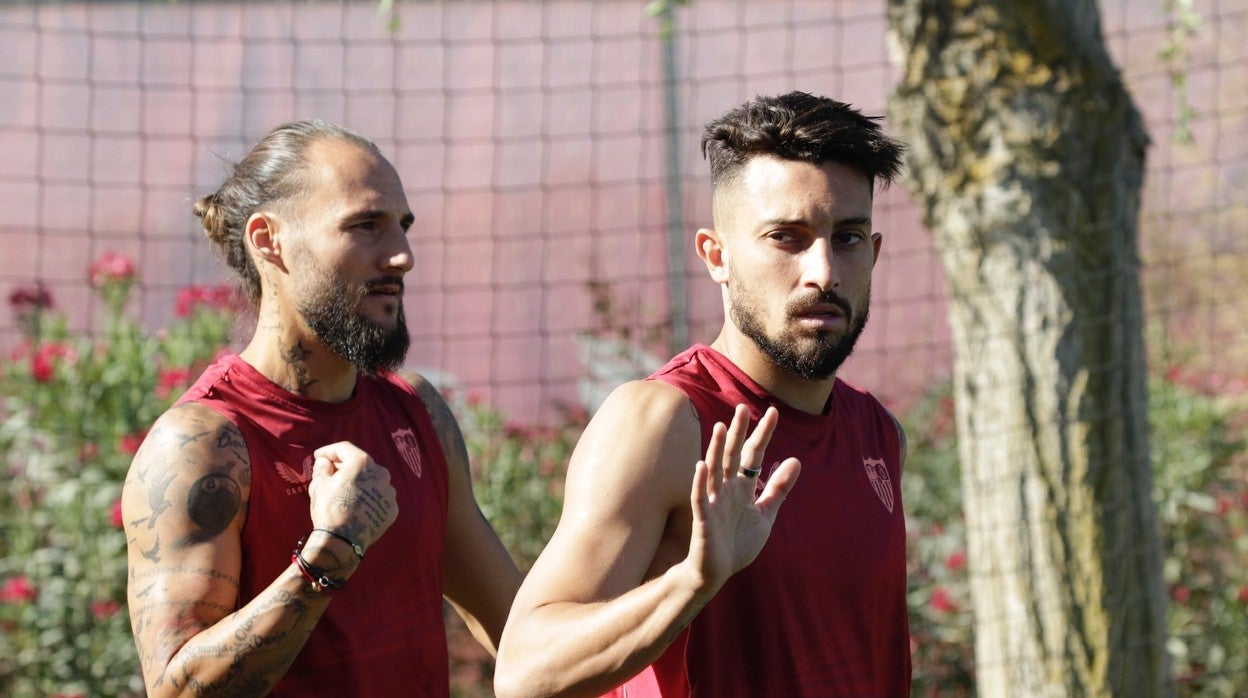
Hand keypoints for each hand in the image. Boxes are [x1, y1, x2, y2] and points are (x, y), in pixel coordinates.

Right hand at [307, 441, 398, 550]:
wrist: (343, 541)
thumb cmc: (329, 509)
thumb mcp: (319, 484)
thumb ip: (323, 467)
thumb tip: (326, 462)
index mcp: (362, 463)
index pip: (344, 449)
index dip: (329, 451)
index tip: (318, 457)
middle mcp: (381, 473)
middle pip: (360, 464)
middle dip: (345, 466)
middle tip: (330, 473)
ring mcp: (389, 492)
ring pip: (372, 481)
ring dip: (360, 482)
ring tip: (346, 492)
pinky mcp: (392, 509)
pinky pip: (378, 498)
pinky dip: (369, 498)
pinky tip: (357, 505)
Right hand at [684, 405, 799, 595]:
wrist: (717, 573)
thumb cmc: (738, 543)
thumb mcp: (766, 515)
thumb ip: (779, 489)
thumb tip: (796, 460)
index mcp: (743, 487)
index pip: (753, 455)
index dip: (763, 435)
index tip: (773, 412)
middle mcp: (726, 489)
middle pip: (733, 455)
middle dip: (739, 433)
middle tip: (743, 408)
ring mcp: (713, 502)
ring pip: (714, 471)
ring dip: (716, 450)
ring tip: (721, 428)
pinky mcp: (703, 519)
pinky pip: (700, 498)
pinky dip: (700, 482)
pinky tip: (701, 465)